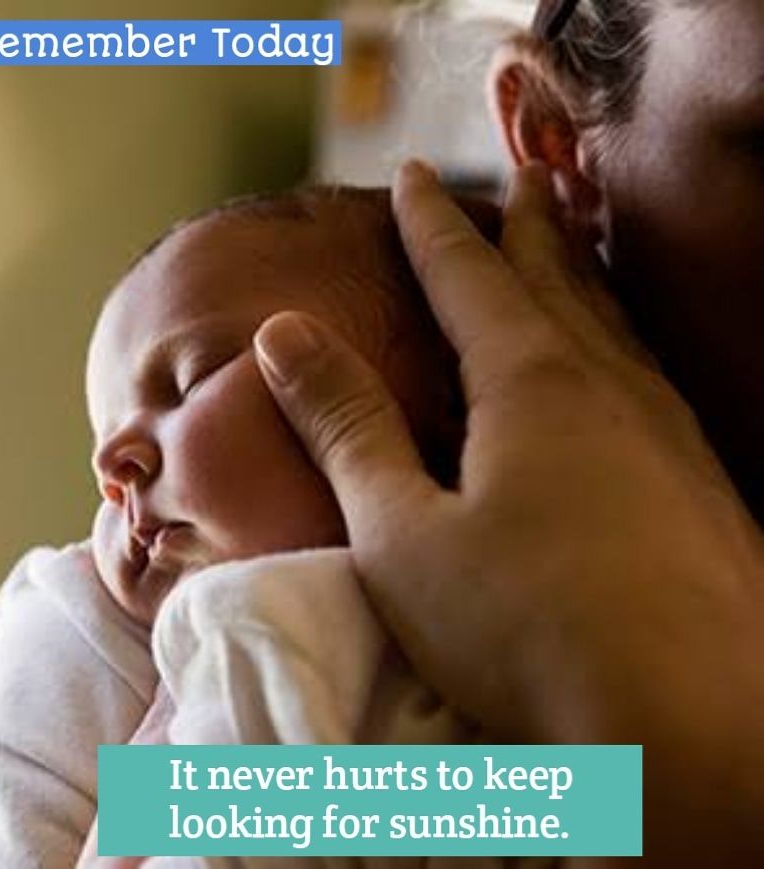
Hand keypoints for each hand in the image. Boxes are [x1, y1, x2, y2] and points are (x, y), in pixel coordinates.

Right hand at [253, 161, 763, 864]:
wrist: (693, 734)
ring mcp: (670, 439)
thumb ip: (346, 425)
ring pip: (617, 330)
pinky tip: (622, 379)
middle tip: (519, 180)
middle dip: (529, 228)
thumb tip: (284, 331)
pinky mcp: (702, 491)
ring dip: (583, 281)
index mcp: (531, 385)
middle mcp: (612, 390)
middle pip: (562, 281)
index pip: (470, 275)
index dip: (432, 223)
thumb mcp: (400, 531)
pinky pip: (649, 383)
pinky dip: (619, 347)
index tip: (410, 175)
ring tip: (572, 258)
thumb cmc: (524, 631)